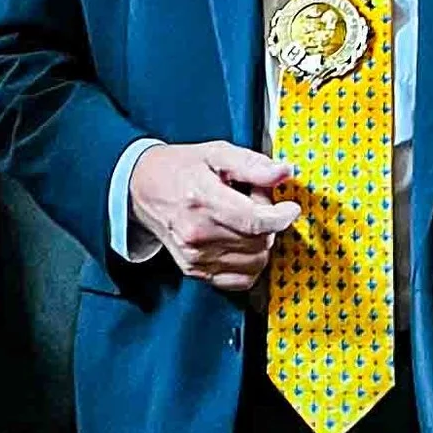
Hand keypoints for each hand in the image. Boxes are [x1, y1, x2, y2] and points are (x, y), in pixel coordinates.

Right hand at [129, 140, 299, 289]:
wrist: (142, 189)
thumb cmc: (180, 168)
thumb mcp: (216, 153)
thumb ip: (252, 164)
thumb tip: (284, 173)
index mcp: (203, 200)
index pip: (255, 222)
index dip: (281, 217)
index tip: (289, 208)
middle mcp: (197, 234)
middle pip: (259, 241)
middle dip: (267, 222)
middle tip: (253, 203)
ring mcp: (195, 257)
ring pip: (255, 261)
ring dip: (260, 242)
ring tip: (243, 222)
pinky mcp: (194, 271)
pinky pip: (241, 280)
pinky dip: (250, 263)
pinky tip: (241, 242)